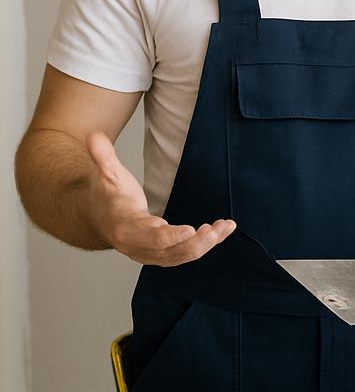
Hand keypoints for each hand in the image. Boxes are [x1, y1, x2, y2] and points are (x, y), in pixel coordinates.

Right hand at [84, 131, 234, 265]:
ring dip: (205, 245)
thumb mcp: (107, 173)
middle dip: (194, 243)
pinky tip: (222, 231)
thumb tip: (93, 136)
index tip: (190, 230)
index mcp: (126, 228)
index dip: (169, 236)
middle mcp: (138, 246)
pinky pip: (185, 253)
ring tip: (224, 228)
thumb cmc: (109, 194)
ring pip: (180, 256)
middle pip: (169, 252)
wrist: (100, 217)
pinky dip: (205, 245)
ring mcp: (150, 253)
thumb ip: (103, 156)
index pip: (149, 236)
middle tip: (215, 229)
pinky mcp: (162, 253)